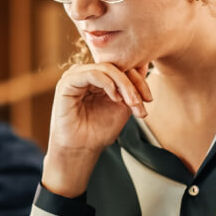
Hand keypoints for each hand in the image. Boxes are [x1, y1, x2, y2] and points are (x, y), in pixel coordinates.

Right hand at [42, 63, 151, 197]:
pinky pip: (92, 74)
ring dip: (123, 85)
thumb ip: (131, 89)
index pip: (121, 67)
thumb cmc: (99, 130)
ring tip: (130, 102)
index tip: (148, 99)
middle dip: (133, 84)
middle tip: (140, 102)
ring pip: (106, 68)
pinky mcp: (67, 82)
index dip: (138, 80)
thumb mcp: (123, 106)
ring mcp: (75, 76)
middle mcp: (86, 73)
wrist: (82, 149)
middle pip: (115, 66)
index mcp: (98, 77)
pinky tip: (115, 98)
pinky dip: (108, 84)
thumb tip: (145, 67)